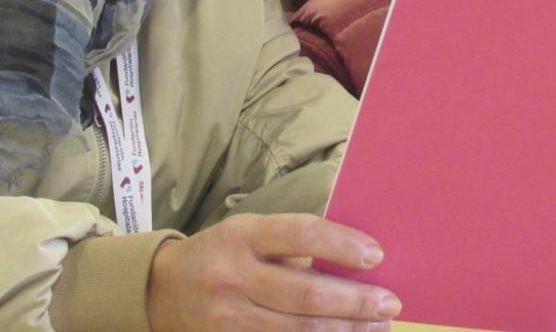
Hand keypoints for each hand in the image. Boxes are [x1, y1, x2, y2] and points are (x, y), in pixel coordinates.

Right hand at [146, 213, 399, 330]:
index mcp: (242, 235)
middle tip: (390, 303)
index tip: (376, 256)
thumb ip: (292, 244)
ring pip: (298, 330)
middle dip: (355, 302)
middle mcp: (233, 276)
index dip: (342, 245)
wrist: (165, 290)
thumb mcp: (249, 232)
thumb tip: (355, 262)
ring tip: (378, 327)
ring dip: (345, 331)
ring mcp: (229, 317)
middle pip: (305, 294)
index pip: (301, 235)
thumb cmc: (223, 253)